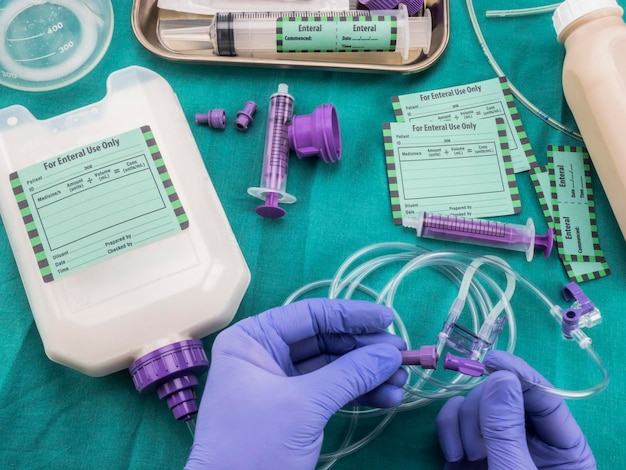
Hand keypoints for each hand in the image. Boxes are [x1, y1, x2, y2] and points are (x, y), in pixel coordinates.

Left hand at [185, 298, 406, 469]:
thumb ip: (349, 374)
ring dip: (367, 372)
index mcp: (253, 338)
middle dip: (364, 349)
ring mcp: (280, 380)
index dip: (352, 315)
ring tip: (401, 380)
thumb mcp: (303, 406)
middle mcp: (265, 352)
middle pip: (325, 338)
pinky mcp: (294, 406)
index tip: (388, 318)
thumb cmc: (254, 445)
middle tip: (402, 355)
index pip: (309, 315)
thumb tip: (391, 354)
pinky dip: (358, 392)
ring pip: (332, 365)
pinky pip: (331, 389)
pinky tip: (387, 397)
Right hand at [436, 350, 595, 469]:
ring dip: (464, 422)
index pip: (545, 396)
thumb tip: (501, 377)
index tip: (493, 361)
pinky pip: (453, 416)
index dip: (521, 374)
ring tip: (467, 456)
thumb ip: (506, 430)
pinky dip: (448, 428)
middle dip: (484, 410)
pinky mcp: (464, 446)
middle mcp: (527, 439)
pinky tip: (453, 455)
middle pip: (504, 394)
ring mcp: (493, 442)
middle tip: (479, 443)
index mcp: (562, 449)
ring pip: (475, 401)